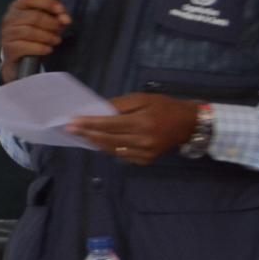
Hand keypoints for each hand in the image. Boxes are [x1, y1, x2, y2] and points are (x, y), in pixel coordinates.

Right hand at [0, 0, 69, 82]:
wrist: (20, 61)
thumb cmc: (34, 38)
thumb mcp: (46, 24)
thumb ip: (56, 18)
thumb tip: (65, 19)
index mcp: (17, 7)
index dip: (47, 2)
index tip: (61, 10)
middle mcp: (9, 18)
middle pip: (33, 16)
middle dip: (51, 23)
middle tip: (60, 30)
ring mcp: (6, 34)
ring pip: (29, 31)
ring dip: (47, 36)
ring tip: (56, 40)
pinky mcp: (8, 49)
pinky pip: (25, 46)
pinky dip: (40, 48)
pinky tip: (48, 49)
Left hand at [66, 93, 200, 165]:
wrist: (188, 124)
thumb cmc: (164, 107)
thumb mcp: (144, 98)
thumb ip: (120, 105)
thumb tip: (99, 110)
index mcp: (143, 122)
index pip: (110, 124)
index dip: (90, 123)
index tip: (73, 122)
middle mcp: (144, 140)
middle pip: (108, 139)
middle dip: (87, 134)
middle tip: (70, 130)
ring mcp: (145, 153)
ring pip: (113, 149)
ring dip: (95, 142)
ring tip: (81, 135)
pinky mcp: (146, 161)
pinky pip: (122, 155)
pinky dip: (109, 148)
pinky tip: (99, 142)